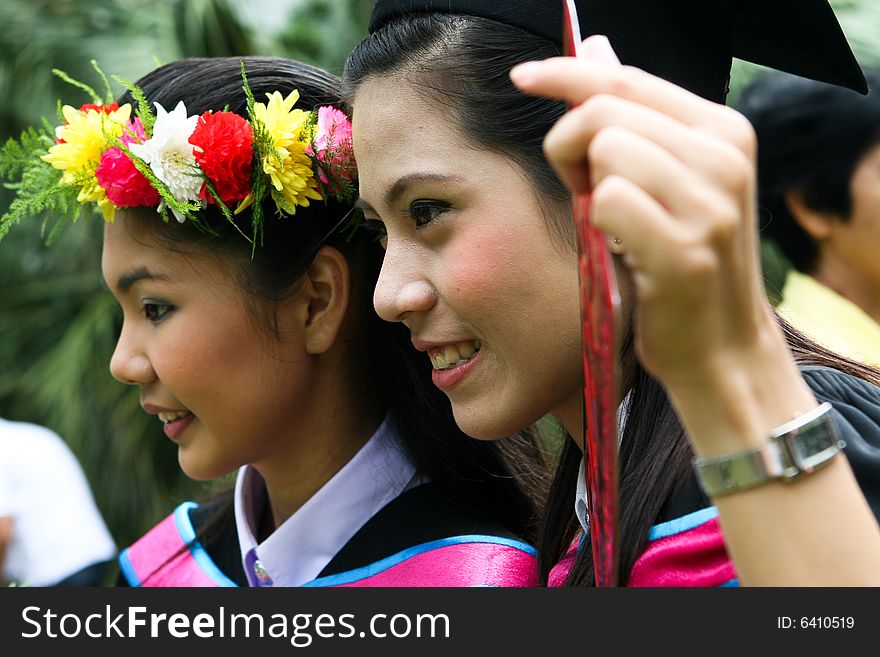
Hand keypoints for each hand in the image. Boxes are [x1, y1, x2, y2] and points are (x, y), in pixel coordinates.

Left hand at [510, 36, 773, 392]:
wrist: (722, 346)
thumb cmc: (682, 261)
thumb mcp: (671, 181)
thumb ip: (634, 117)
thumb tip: (594, 48)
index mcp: (724, 131)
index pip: (628, 78)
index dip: (568, 73)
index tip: (524, 77)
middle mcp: (724, 157)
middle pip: (606, 109)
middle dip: (569, 143)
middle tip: (581, 188)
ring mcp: (709, 204)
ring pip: (606, 148)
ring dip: (586, 185)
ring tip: (609, 221)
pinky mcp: (685, 251)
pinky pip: (608, 200)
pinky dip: (599, 222)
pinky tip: (618, 246)